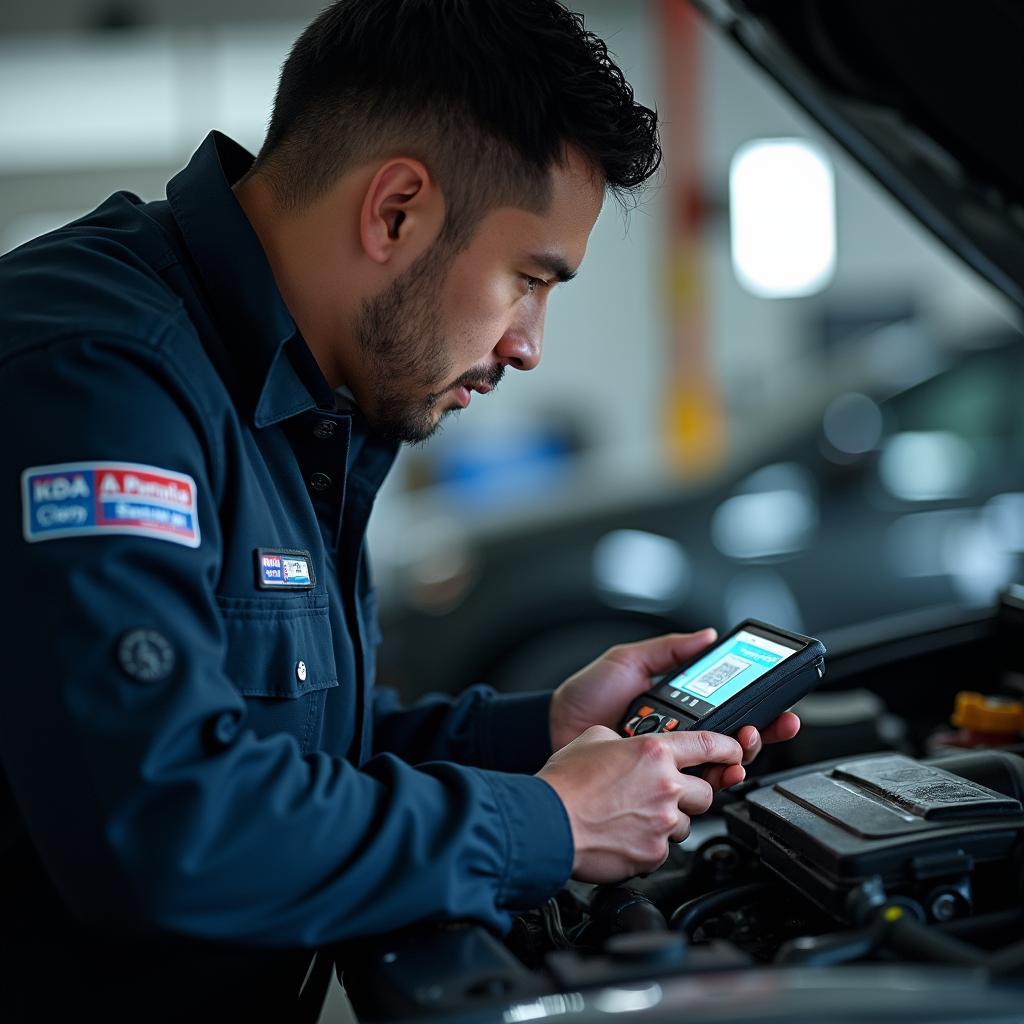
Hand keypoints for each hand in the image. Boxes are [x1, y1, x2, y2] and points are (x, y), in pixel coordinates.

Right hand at [537, 725, 743, 881]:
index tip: (735, 753)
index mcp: (653, 751)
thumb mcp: (594, 738)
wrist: (547, 823)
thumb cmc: (564, 783)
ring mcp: (662, 822)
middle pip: (707, 792)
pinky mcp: (653, 853)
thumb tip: (631, 747)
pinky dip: (651, 843)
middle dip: (691, 793)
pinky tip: (626, 834)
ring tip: (636, 816)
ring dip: (669, 820)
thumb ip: (624, 739)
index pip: (710, 745)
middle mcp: (665, 785)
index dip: (729, 748)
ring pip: (687, 823)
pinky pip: (666, 848)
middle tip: (666, 794)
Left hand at [548, 630, 800, 789]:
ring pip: (720, 769)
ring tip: (744, 747)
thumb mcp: (629, 661)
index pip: (729, 710)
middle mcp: (680, 739)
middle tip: (766, 728)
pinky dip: (713, 782)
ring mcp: (669, 765)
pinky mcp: (655, 788)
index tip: (780, 705)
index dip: (759, 709)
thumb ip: (669, 650)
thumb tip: (707, 635)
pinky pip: (693, 791)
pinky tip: (720, 772)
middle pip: (734, 743)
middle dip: (760, 736)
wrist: (552, 727)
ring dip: (742, 759)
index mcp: (681, 709)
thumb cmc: (586, 696)